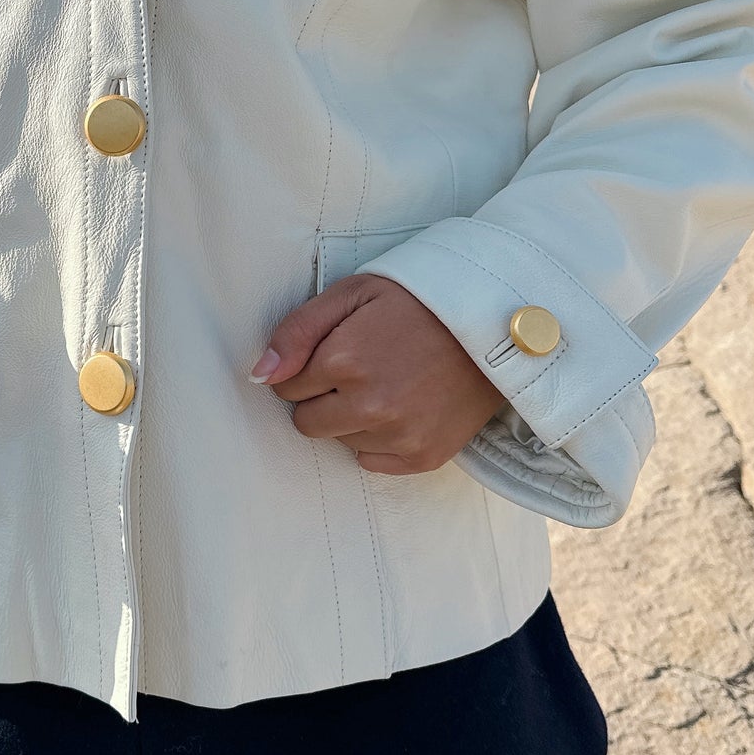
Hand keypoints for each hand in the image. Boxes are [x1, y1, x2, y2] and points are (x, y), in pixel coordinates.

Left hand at [252, 273, 506, 473]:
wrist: (494, 325)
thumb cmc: (418, 301)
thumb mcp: (353, 293)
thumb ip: (297, 332)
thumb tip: (259, 376)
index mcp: (344, 360)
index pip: (286, 386)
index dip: (307, 367)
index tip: (337, 350)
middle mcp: (369, 405)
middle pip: (307, 422)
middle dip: (321, 397)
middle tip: (359, 369)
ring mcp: (399, 435)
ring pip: (339, 440)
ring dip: (352, 417)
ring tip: (389, 382)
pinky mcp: (423, 456)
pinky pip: (371, 461)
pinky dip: (379, 439)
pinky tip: (403, 407)